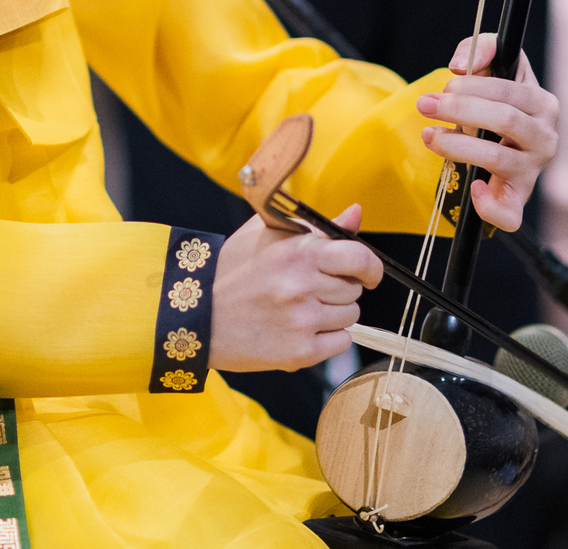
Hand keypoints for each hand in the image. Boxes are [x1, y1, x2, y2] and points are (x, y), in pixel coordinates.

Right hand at [209, 203, 380, 371]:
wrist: (197, 315)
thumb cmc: (233, 269)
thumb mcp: (270, 235)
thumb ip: (318, 227)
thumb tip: (355, 214)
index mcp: (299, 252)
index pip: (360, 258)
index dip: (370, 267)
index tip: (367, 274)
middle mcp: (302, 285)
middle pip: (354, 290)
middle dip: (340, 289)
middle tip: (310, 290)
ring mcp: (301, 321)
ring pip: (350, 317)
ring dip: (334, 315)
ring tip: (300, 309)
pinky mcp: (298, 353)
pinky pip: (341, 343)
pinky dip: (328, 339)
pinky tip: (300, 330)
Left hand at [415, 33, 559, 231]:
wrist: (501, 138)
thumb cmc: (496, 100)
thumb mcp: (493, 65)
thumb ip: (480, 48)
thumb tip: (461, 65)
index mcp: (543, 103)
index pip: (510, 92)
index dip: (473, 88)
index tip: (443, 86)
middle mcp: (545, 137)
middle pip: (505, 121)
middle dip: (460, 110)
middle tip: (425, 105)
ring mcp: (533, 170)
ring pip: (498, 158)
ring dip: (457, 146)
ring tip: (430, 136)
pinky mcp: (518, 197)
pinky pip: (510, 214)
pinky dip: (490, 206)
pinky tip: (471, 187)